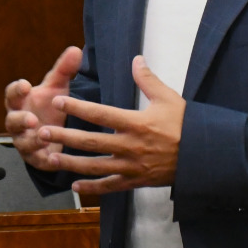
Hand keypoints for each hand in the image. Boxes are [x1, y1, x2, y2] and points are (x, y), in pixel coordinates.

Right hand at [5, 47, 84, 170]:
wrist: (55, 132)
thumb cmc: (51, 106)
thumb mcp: (57, 88)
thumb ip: (63, 70)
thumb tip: (75, 49)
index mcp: (21, 102)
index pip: (12, 94)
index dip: (17, 90)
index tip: (26, 85)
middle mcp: (18, 122)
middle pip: (12, 121)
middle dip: (20, 120)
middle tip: (31, 118)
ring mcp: (25, 141)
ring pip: (23, 143)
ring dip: (32, 140)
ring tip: (43, 137)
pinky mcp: (36, 158)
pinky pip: (37, 161)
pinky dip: (44, 160)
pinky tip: (54, 159)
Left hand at [37, 56, 185, 196]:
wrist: (206, 158)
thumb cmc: (188, 125)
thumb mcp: (169, 99)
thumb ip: (148, 80)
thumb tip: (136, 59)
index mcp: (136, 123)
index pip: (100, 113)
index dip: (77, 106)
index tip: (57, 100)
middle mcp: (130, 146)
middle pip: (91, 141)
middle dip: (64, 137)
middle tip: (41, 132)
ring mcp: (132, 166)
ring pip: (96, 166)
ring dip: (71, 163)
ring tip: (49, 159)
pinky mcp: (136, 181)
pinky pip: (111, 187)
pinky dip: (93, 189)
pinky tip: (75, 188)